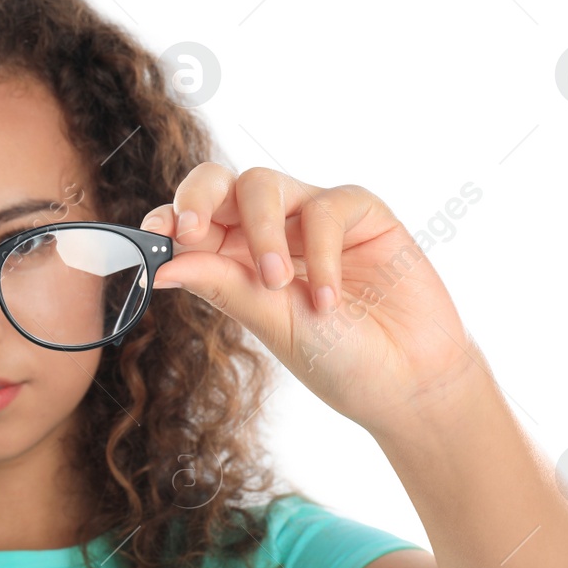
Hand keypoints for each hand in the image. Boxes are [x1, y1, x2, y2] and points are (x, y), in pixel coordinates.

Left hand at [141, 164, 478, 433]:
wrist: (410, 384)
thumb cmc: (338, 361)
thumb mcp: (271, 325)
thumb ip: (223, 286)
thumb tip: (161, 268)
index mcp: (237, 258)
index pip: (194, 220)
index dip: (171, 216)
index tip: (157, 233)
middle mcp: (271, 231)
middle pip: (222, 183)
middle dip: (199, 197)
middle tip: (190, 230)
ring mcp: (314, 218)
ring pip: (265, 185)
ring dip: (262, 230)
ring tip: (276, 283)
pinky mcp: (362, 214)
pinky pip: (326, 206)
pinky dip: (320, 252)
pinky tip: (329, 297)